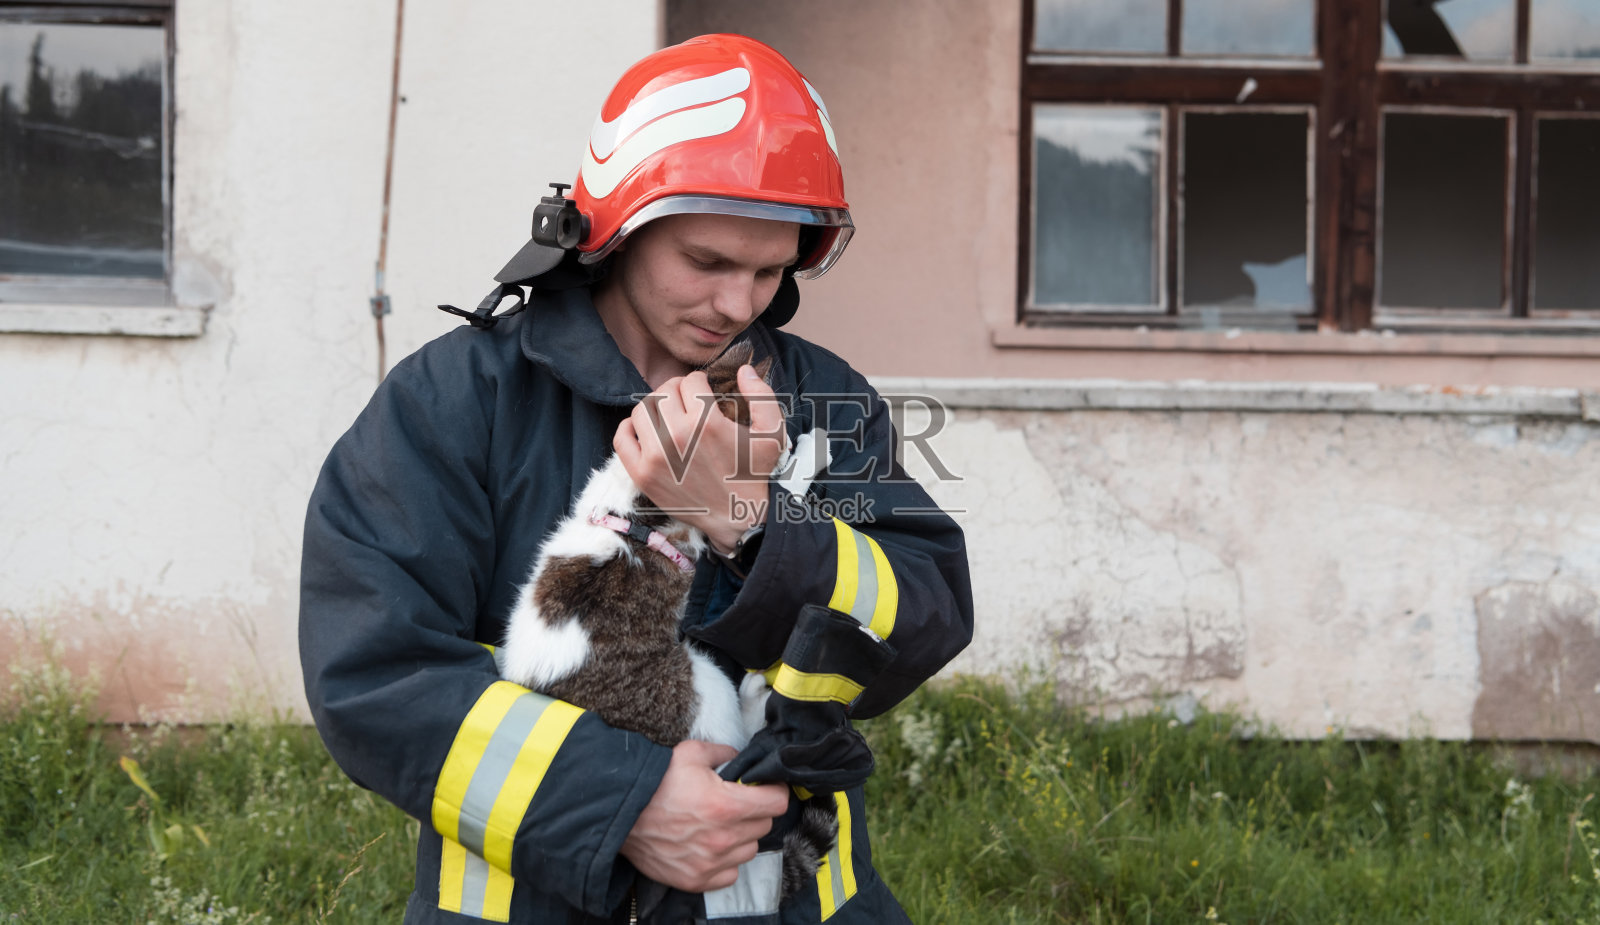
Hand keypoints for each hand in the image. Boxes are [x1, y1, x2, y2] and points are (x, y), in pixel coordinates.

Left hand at [615, 366, 785, 553]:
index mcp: (707, 422)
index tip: (705, 393)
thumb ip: (762, 395)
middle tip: (688, 403)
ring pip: (642, 409)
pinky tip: (646, 430)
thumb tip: (742, 369)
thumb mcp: (772, 433)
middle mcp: (677, 436)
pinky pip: (622, 438)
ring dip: (655, 407)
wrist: (737, 516)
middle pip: (664, 392)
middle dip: (677, 391)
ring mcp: (655, 456)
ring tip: (670, 416)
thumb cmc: (754, 473)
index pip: (690, 381)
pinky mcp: (642, 474)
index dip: (699, 382)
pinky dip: (630, 428)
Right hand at [621, 740, 789, 891]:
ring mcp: (710, 862)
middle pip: (765, 826)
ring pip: (749, 850)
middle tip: (737, 802)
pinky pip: (730, 873)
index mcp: (727, 805)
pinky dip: (726, 861)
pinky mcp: (696, 880)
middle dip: (756, 811)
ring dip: (742, 837)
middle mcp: (723, 838)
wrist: (619, 813)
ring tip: (721, 824)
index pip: (777, 803)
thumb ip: (725, 753)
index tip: (766, 788)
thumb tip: (741, 760)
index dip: (774, 791)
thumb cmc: (655, 782)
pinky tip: (711, 846)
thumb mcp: (691, 752)